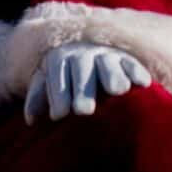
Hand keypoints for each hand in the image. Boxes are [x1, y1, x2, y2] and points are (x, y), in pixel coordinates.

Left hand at [24, 41, 151, 124]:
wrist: (86, 50)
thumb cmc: (65, 76)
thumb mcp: (48, 82)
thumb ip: (38, 97)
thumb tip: (30, 120)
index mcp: (59, 59)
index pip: (56, 75)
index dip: (57, 95)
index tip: (59, 116)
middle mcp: (81, 54)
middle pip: (81, 70)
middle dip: (82, 90)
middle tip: (83, 111)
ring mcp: (105, 54)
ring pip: (107, 63)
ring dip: (112, 75)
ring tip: (116, 90)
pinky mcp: (126, 59)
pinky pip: (132, 63)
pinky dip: (136, 71)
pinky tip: (142, 83)